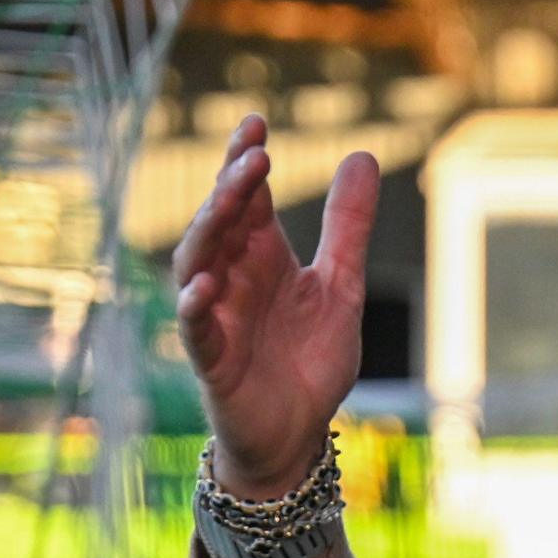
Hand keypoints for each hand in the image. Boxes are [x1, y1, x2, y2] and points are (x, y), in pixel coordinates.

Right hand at [171, 116, 378, 498]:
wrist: (297, 434)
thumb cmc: (309, 360)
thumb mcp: (340, 286)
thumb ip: (347, 226)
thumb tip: (362, 154)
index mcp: (260, 255)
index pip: (246, 197)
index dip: (245, 160)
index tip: (256, 124)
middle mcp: (231, 277)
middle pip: (220, 221)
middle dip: (232, 185)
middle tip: (253, 153)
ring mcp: (216, 315)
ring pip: (197, 262)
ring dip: (210, 228)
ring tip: (232, 197)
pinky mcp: (211, 358)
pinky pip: (194, 327)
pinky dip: (195, 305)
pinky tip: (203, 286)